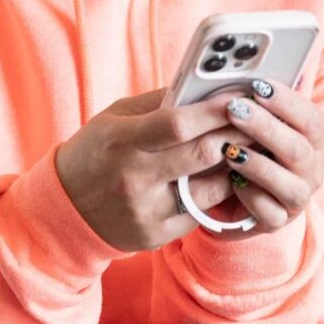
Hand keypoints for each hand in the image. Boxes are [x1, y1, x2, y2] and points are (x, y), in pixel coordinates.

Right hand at [54, 87, 255, 252]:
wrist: (65, 209)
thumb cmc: (95, 152)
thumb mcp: (116, 118)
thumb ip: (159, 103)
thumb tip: (205, 88)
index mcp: (121, 141)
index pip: (177, 123)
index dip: (214, 110)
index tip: (241, 96)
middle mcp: (134, 178)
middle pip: (202, 154)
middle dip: (237, 133)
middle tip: (258, 119)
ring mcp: (146, 211)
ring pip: (210, 186)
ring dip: (236, 164)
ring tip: (250, 146)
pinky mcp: (155, 235)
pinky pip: (201, 212)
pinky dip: (219, 192)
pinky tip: (228, 175)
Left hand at [212, 78, 323, 240]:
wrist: (237, 191)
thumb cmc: (249, 144)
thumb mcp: (256, 119)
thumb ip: (257, 100)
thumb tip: (245, 70)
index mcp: (315, 138)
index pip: (311, 118)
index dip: (287, 102)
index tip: (259, 86)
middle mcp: (313, 168)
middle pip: (298, 149)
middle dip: (266, 128)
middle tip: (235, 110)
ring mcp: (298, 196)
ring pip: (290, 185)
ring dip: (258, 166)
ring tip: (229, 151)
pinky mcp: (279, 220)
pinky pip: (269, 213)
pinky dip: (250, 197)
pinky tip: (231, 183)